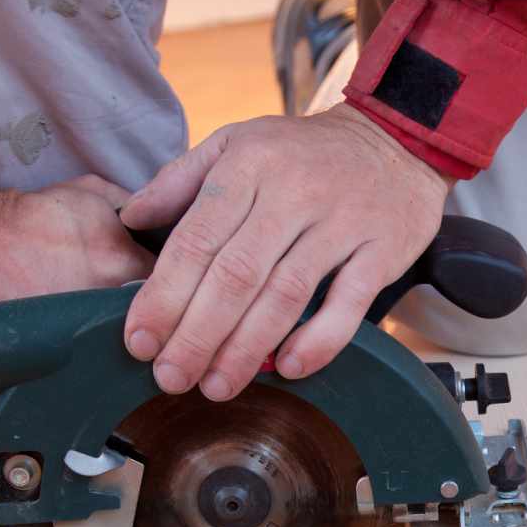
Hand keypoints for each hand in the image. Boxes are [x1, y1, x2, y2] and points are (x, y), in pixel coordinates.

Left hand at [120, 103, 450, 399]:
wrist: (396, 139)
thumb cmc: (304, 152)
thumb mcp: (238, 142)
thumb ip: (182, 180)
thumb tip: (130, 219)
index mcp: (249, 165)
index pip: (197, 239)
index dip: (164, 295)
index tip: (140, 340)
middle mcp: (293, 192)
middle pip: (236, 275)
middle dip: (197, 334)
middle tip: (171, 377)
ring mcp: (341, 222)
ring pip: (285, 294)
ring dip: (247, 348)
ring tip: (217, 386)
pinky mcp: (382, 249)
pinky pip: (349, 302)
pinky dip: (319, 339)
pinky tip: (288, 367)